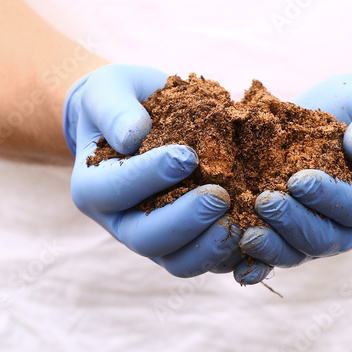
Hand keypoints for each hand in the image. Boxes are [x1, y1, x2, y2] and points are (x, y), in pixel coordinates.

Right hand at [65, 65, 244, 276]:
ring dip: (211, 246)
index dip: (151, 176)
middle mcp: (120, 222)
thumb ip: (114, 108)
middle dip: (185, 221)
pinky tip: (257, 233)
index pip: (116, 190)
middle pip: (147, 239)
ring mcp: (154, 237)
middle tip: (220, 195)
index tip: (187, 155)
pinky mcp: (186, 244)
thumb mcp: (108, 90)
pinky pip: (207, 262)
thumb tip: (133, 136)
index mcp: (94, 187)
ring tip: (242, 220)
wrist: (139, 119)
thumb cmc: (120, 101)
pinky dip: (232, 254)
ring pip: (178, 262)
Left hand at [233, 73, 351, 284]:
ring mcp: (320, 235)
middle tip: (264, 201)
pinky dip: (254, 261)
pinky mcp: (290, 234)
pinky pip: (273, 255)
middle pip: (324, 239)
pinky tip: (231, 259)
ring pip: (297, 254)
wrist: (340, 113)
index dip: (327, 197)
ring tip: (245, 233)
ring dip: (270, 247)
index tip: (297, 180)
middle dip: (293, 223)